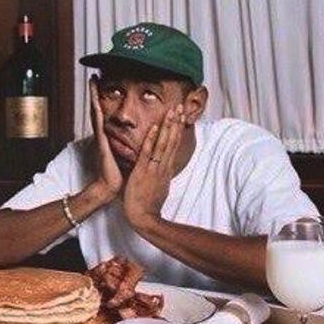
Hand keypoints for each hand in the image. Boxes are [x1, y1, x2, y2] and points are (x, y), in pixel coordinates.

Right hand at [88, 76, 122, 201]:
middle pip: (96, 108)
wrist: (108, 186)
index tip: (102, 84)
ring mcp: (100, 137)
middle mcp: (102, 134)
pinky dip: (97, 113)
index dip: (103, 98)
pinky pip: (99, 125)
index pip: (104, 112)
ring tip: (92, 83)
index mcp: (107, 135)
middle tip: (93, 76)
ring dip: (93, 97)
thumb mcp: (122, 153)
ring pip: (96, 112)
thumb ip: (124, 143)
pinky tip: (96, 103)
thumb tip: (133, 136)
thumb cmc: (116, 172)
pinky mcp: (102, 143)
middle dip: (95, 92)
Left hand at [123, 104, 184, 228]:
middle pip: (172, 141)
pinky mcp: (143, 171)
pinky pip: (148, 152)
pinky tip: (155, 127)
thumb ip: (160, 176)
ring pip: (163, 143)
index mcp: (165, 170)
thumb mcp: (158, 187)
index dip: (177, 130)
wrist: (143, 218)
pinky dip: (152, 139)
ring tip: (172, 111)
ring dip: (168, 126)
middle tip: (180, 106)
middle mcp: (162, 167)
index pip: (173, 146)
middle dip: (176, 123)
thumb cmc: (147, 204)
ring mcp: (154, 168)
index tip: (180, 117)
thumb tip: (162, 169)